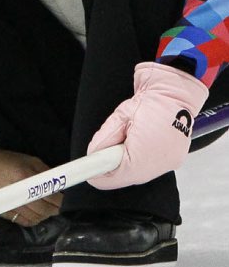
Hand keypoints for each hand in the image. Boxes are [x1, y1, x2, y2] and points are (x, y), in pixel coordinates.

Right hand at [0, 144, 61, 226]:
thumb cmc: (8, 162)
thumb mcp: (29, 160)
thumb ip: (45, 172)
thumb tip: (60, 184)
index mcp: (24, 176)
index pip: (49, 194)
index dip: (60, 198)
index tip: (65, 198)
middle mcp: (18, 193)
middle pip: (44, 209)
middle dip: (55, 208)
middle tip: (59, 205)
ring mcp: (11, 205)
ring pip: (36, 218)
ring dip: (46, 215)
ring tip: (50, 208)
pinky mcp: (5, 213)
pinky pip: (26, 222)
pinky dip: (36, 220)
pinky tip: (39, 214)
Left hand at [87, 61, 208, 188]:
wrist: (176, 89)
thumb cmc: (151, 100)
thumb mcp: (120, 116)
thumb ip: (104, 139)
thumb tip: (94, 154)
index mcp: (144, 156)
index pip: (115, 177)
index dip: (99, 173)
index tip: (88, 170)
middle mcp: (159, 165)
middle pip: (127, 176)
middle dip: (114, 165)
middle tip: (107, 148)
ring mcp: (169, 163)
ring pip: (139, 173)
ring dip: (128, 161)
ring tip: (128, 138)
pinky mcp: (174, 159)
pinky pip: (151, 166)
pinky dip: (141, 158)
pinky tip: (140, 141)